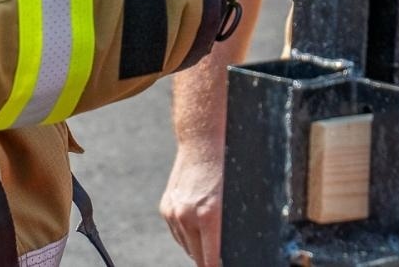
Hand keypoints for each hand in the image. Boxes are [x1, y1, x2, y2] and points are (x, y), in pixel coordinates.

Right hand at [160, 149, 225, 265]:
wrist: (201, 144)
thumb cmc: (225, 168)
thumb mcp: (232, 199)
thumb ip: (227, 227)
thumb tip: (224, 247)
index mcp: (208, 216)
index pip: (210, 259)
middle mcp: (188, 216)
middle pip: (196, 256)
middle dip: (206, 261)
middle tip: (216, 261)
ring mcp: (174, 212)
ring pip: (185, 245)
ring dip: (196, 248)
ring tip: (207, 246)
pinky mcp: (166, 207)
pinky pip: (176, 233)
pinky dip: (186, 236)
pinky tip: (196, 232)